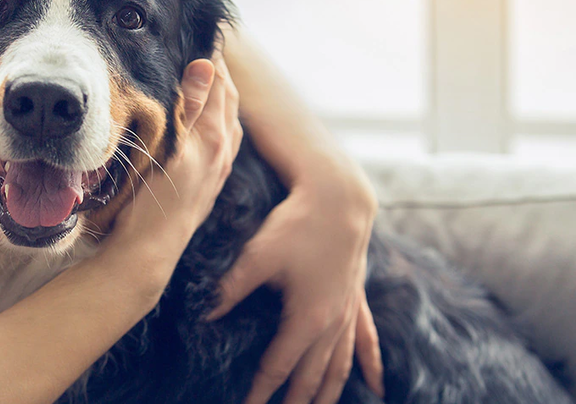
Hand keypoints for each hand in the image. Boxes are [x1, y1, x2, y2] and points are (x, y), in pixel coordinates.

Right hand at [107, 53, 242, 287]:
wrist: (147, 252)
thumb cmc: (150, 201)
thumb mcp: (168, 148)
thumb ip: (189, 106)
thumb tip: (206, 65)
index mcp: (214, 138)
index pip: (219, 86)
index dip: (213, 58)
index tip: (205, 35)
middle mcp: (222, 153)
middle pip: (229, 101)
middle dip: (221, 74)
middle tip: (208, 49)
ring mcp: (217, 171)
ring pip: (229, 123)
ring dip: (223, 98)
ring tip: (211, 81)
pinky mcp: (210, 186)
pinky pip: (225, 144)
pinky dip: (221, 123)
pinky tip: (212, 127)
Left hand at [209, 160, 383, 403]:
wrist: (339, 197)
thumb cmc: (295, 224)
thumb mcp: (256, 256)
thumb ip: (230, 289)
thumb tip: (204, 316)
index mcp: (307, 319)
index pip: (278, 368)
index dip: (260, 392)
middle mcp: (332, 323)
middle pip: (311, 377)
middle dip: (296, 402)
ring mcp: (348, 312)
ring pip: (339, 366)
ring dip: (328, 393)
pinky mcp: (355, 298)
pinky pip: (366, 342)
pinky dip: (370, 366)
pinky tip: (377, 386)